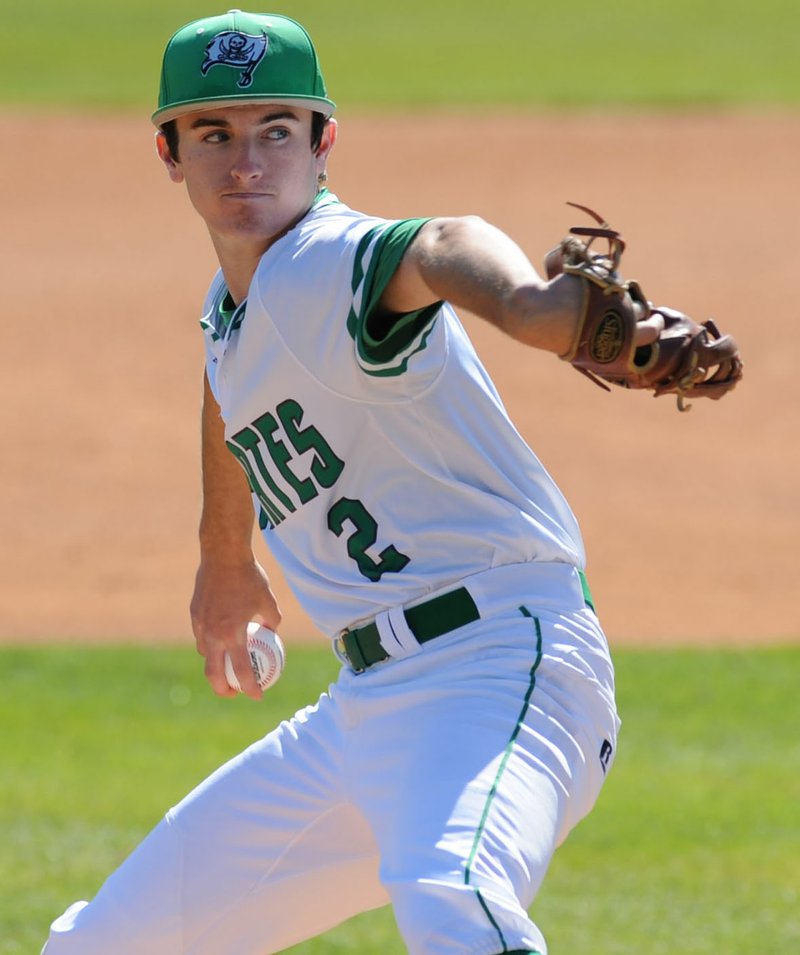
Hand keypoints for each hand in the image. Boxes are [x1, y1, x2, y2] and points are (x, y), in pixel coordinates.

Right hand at [190, 557, 281, 700]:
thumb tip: (272, 634)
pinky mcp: (194, 613)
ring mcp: (200, 624)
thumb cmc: (249, 577)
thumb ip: (272, 622)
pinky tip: (220, 640)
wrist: (222, 554)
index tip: (257, 695)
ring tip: (226, 668)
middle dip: (222, 688)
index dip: (250, 688)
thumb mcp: (269, 601)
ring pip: (205, 653)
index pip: (242, 671)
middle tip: (234, 692)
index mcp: (232, 634)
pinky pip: (201, 636)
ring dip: (215, 664)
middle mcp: (213, 634)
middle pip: (213, 673)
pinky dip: (210, 643)